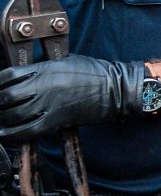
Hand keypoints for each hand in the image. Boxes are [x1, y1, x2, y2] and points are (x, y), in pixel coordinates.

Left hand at [0, 56, 143, 141]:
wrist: (114, 89)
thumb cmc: (93, 72)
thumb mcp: (64, 61)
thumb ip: (42, 67)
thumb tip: (26, 74)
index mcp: (43, 69)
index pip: (7, 76)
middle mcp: (42, 87)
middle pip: (5, 97)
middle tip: (0, 105)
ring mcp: (48, 105)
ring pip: (12, 115)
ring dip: (2, 118)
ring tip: (1, 119)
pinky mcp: (55, 121)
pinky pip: (27, 130)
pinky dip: (12, 134)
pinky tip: (5, 133)